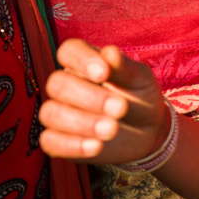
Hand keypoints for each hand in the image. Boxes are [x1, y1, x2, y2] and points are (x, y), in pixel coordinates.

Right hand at [38, 39, 169, 162]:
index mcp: (83, 63)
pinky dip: (71, 145)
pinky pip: (50, 142)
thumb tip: (109, 53)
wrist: (148, 131)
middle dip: (88, 97)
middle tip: (121, 108)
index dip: (81, 60)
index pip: (68, 51)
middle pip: (57, 84)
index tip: (103, 73)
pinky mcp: (59, 140)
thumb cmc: (140, 97)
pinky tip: (97, 146)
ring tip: (113, 129)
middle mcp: (66, 86)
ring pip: (50, 113)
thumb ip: (125, 67)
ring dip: (81, 122)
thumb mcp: (140, 79)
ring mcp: (60, 113)